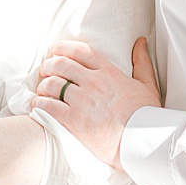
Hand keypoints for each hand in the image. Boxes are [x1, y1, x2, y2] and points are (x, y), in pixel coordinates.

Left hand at [31, 36, 160, 168]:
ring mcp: (82, 101)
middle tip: (44, 69)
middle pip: (62, 64)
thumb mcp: (148, 84)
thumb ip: (142, 61)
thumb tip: (141, 42)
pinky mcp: (74, 120)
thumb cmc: (146, 116)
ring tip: (42, 89)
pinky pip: (49, 106)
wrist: (141, 143)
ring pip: (52, 84)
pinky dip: (40, 103)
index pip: (80, 51)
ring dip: (43, 85)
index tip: (55, 50)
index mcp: (108, 72)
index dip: (63, 47)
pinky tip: (38, 105)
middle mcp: (93, 83)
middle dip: (49, 64)